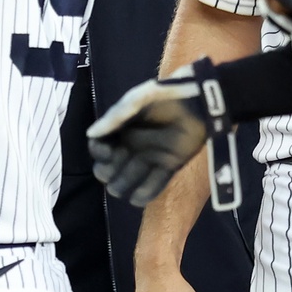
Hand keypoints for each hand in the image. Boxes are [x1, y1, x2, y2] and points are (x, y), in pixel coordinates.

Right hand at [87, 72, 212, 205]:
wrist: (201, 100)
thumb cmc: (167, 95)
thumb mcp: (138, 100)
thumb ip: (115, 116)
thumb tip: (91, 134)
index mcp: (121, 129)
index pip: (99, 147)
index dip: (99, 153)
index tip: (107, 152)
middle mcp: (131, 146)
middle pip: (108, 169)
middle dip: (107, 172)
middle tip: (117, 165)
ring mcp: (149, 158)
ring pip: (127, 181)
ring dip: (122, 185)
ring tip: (126, 182)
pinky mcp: (168, 166)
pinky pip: (153, 187)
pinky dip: (144, 194)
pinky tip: (137, 196)